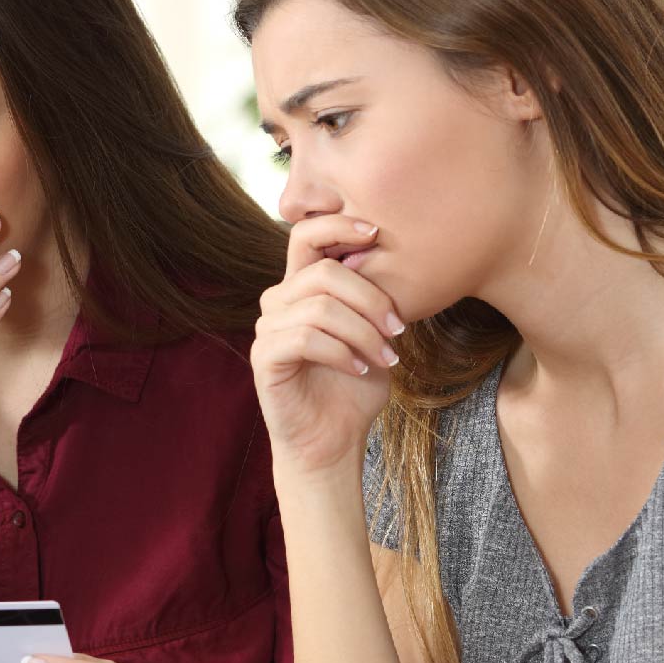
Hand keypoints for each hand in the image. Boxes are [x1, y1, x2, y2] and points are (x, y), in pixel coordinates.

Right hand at [251, 216, 401, 476]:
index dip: (338, 223)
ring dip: (363, 332)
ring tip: (387, 356)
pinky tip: (361, 368)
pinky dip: (343, 352)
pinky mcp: (264, 358)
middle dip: (371, 297)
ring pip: (320, 306)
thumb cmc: (354, 386)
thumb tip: (396, 258)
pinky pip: (306, 339)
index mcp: (302, 286)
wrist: (333, 440)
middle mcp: (279, 301)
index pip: (306, 234)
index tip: (377, 231)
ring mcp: (268, 329)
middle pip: (323, 270)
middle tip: (399, 328)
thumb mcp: (374, 332)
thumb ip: (372, 297)